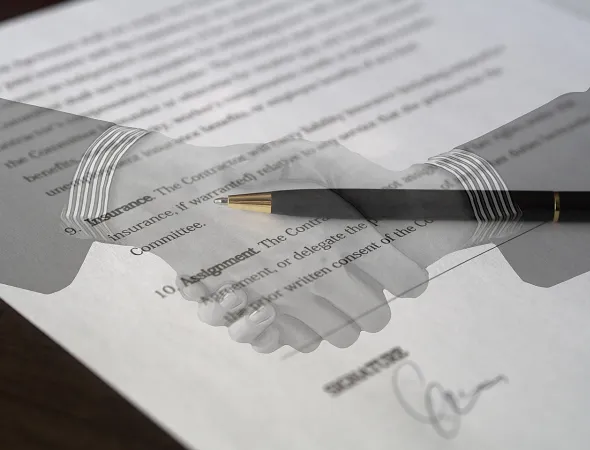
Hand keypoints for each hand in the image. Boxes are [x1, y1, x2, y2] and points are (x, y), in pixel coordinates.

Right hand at [174, 139, 472, 352]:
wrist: (176, 201)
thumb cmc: (241, 173)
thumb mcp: (303, 155)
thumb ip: (357, 174)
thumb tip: (401, 191)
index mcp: (338, 238)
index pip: (405, 279)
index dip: (410, 276)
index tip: (404, 272)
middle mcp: (318, 279)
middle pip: (377, 317)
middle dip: (375, 300)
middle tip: (360, 278)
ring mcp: (286, 304)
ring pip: (342, 336)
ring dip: (342, 317)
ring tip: (328, 290)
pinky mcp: (257, 317)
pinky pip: (301, 342)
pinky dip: (305, 328)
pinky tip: (296, 302)